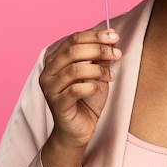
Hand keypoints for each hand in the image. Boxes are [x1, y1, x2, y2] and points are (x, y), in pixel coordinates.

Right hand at [40, 29, 121, 149]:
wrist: (79, 130)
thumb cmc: (86, 99)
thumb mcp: (96, 74)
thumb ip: (101, 57)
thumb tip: (112, 38)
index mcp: (55, 60)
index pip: (74, 39)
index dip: (95, 36)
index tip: (114, 36)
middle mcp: (48, 72)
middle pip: (73, 51)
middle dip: (99, 49)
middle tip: (117, 54)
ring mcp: (50, 88)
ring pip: (74, 70)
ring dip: (98, 70)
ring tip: (111, 76)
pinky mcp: (57, 104)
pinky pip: (75, 90)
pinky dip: (92, 86)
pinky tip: (100, 89)